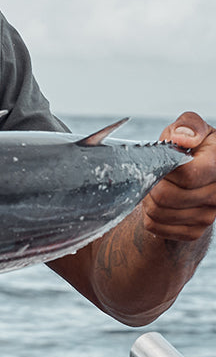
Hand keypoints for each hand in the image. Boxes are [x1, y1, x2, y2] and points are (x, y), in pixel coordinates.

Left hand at [142, 111, 215, 240]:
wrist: (193, 175)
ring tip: (155, 187)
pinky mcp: (194, 231)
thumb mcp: (189, 127)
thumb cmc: (188, 148)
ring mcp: (209, 216)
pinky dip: (148, 214)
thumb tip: (183, 139)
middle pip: (167, 197)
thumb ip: (189, 125)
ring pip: (158, 213)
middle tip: (153, 175)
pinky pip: (156, 226)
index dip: (165, 169)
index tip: (161, 162)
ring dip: (148, 199)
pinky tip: (158, 202)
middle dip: (152, 184)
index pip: (187, 176)